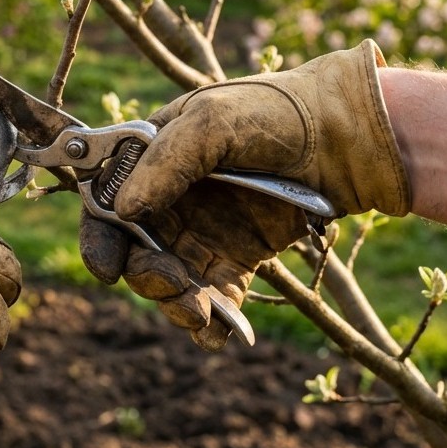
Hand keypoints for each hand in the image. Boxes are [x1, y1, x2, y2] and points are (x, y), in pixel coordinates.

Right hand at [79, 40, 409, 349]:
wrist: (347, 135)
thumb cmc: (275, 111)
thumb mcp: (215, 122)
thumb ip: (167, 162)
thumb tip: (124, 209)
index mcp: (151, 159)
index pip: (105, 202)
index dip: (99, 237)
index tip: (107, 268)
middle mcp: (170, 199)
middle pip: (134, 251)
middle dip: (145, 275)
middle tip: (173, 283)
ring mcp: (204, 231)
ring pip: (170, 281)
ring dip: (176, 304)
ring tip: (201, 314)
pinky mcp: (238, 257)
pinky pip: (214, 299)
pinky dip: (212, 324)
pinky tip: (218, 336)